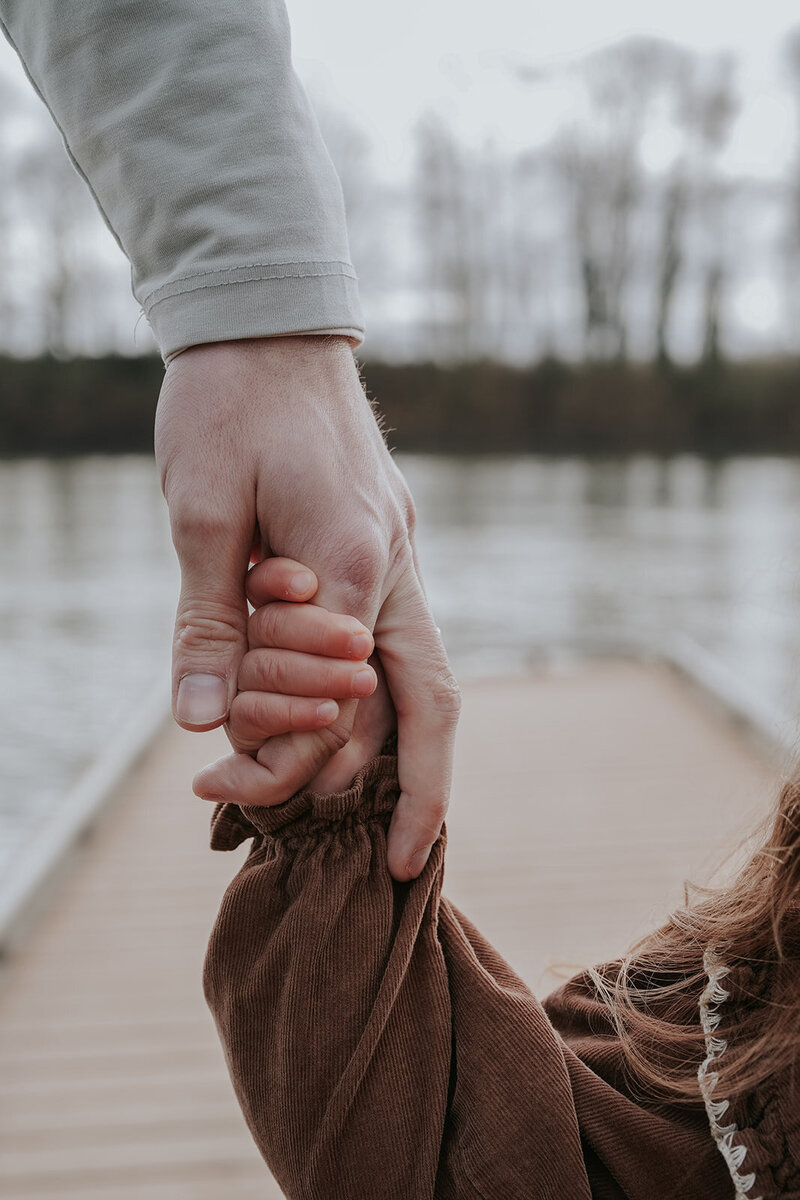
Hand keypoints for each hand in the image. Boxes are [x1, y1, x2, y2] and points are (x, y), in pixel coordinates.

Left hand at [154, 336, 459, 879]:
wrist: (270, 324)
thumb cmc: (229, 404)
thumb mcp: (201, 508)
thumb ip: (207, 618)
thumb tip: (197, 719)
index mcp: (351, 557)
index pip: (333, 695)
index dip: (281, 753)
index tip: (218, 786)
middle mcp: (393, 568)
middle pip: (427, 705)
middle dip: (415, 793)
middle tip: (386, 866)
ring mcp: (398, 557)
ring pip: (421, 680)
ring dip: (399, 753)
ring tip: (376, 823)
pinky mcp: (384, 547)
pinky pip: (397, 643)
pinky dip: (381, 700)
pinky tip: (355, 731)